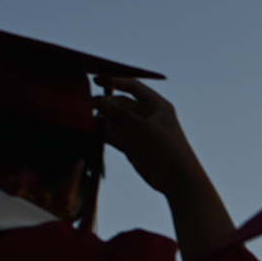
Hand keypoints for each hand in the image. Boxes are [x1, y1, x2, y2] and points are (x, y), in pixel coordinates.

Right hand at [94, 76, 235, 260]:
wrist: (178, 180)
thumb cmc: (169, 150)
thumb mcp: (145, 128)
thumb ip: (121, 115)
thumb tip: (100, 102)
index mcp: (157, 106)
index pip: (134, 87)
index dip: (115, 81)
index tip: (96, 80)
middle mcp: (147, 117)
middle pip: (120, 104)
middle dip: (104, 103)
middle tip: (85, 104)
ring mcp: (138, 132)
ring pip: (114, 121)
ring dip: (100, 119)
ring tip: (83, 118)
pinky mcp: (131, 147)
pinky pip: (113, 136)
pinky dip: (101, 134)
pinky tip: (88, 132)